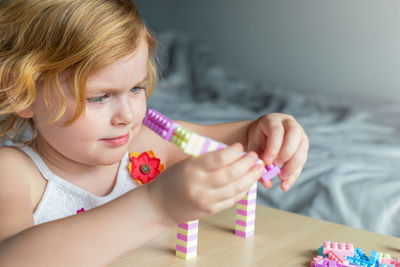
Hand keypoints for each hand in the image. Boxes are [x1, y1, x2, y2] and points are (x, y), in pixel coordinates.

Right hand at [146, 143, 264, 223]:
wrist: (160, 205)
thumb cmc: (173, 179)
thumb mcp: (186, 163)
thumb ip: (208, 158)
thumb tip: (234, 152)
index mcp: (192, 169)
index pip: (220, 158)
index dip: (235, 151)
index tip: (240, 146)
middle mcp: (200, 186)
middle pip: (232, 173)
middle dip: (248, 163)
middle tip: (255, 156)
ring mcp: (206, 201)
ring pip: (236, 188)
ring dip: (251, 177)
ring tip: (258, 168)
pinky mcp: (211, 211)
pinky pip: (232, 199)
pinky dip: (243, 190)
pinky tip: (248, 182)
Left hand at [247, 113, 308, 190]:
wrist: (263, 136)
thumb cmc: (257, 141)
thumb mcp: (254, 148)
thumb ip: (258, 162)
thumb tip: (267, 182)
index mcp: (273, 120)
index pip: (276, 130)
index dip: (273, 147)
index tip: (267, 162)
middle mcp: (289, 123)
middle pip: (294, 134)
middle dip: (286, 153)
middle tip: (277, 169)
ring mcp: (299, 133)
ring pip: (302, 147)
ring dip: (293, 165)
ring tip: (281, 177)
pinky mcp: (303, 145)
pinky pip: (302, 159)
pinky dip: (294, 173)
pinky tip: (286, 184)